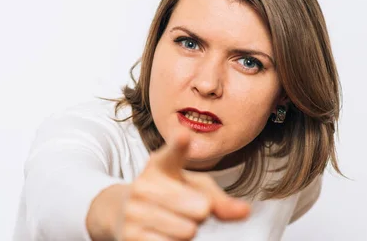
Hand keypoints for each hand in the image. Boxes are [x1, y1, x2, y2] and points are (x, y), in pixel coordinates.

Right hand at [89, 129, 250, 240]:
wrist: (121, 211)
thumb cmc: (169, 195)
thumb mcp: (193, 188)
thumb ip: (219, 199)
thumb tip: (245, 211)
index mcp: (161, 164)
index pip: (173, 153)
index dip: (179, 145)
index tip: (184, 136)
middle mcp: (144, 184)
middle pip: (199, 208)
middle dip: (200, 213)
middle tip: (187, 209)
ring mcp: (134, 210)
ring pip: (187, 231)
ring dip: (188, 231)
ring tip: (174, 221)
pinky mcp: (129, 236)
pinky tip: (162, 233)